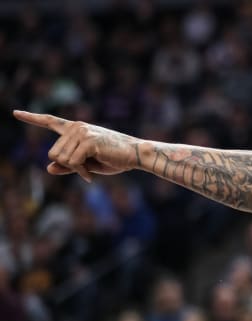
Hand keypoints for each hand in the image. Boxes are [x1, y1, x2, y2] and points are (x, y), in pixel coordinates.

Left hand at [13, 110, 139, 182]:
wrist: (135, 155)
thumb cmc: (113, 158)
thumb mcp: (87, 164)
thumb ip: (67, 165)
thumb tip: (48, 167)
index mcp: (75, 128)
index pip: (50, 121)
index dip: (31, 118)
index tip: (16, 113)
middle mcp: (76, 127)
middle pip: (53, 153)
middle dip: (67, 166)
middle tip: (84, 171)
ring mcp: (82, 132)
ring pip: (61, 158)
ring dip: (75, 170)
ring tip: (90, 171)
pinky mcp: (88, 141)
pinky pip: (73, 162)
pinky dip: (81, 173)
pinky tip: (91, 175)